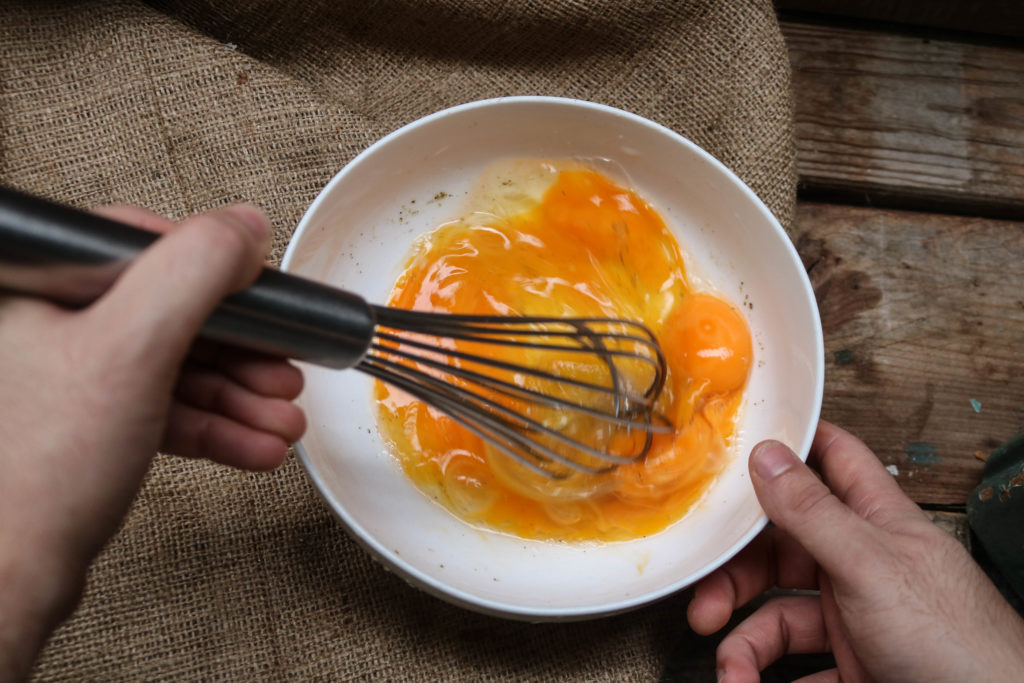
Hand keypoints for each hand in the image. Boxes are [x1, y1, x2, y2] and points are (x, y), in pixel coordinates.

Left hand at [0, 204, 305, 679]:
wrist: (9, 578)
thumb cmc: (41, 472)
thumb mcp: (132, 349)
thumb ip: (194, 273)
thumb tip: (244, 227)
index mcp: (43, 285)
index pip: (143, 245)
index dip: (215, 270)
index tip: (260, 297)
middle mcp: (51, 323)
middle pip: (171, 312)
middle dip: (242, 353)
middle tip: (284, 371)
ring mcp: (70, 377)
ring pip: (174, 366)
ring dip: (239, 396)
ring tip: (283, 421)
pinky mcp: (88, 424)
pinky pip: (164, 409)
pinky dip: (214, 427)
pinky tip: (255, 446)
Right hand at [687, 421, 1023, 681]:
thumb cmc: (957, 642)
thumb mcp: (870, 566)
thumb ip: (814, 512)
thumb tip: (768, 455)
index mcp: (875, 521)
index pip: (830, 459)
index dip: (788, 446)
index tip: (734, 450)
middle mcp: (862, 564)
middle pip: (781, 548)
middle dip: (738, 574)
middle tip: (707, 599)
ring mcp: (857, 617)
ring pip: (780, 616)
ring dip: (745, 643)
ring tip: (731, 671)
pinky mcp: (855, 666)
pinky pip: (795, 668)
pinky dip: (765, 679)